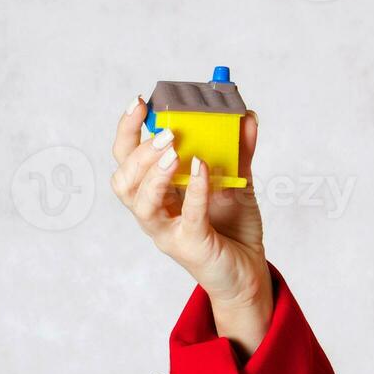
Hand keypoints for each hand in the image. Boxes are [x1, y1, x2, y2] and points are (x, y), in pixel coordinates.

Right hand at [110, 96, 269, 308]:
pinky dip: (194, 191)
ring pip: (141, 203)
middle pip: (124, 180)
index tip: (139, 102)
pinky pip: (187, 217)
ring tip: (174, 151)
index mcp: (157, 191)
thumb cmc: (233, 227)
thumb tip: (247, 116)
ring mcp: (169, 231)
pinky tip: (202, 169)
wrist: (249, 271)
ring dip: (153, 173)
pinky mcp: (191, 246)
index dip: (127, 130)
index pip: (126, 158)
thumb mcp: (237, 181)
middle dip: (139, 152)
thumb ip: (240, 150)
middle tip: (166, 132)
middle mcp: (155, 212)